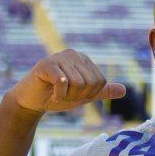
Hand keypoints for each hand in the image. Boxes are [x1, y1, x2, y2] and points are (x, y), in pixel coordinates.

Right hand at [8, 49, 125, 114]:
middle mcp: (73, 54)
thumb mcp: (83, 96)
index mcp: (84, 60)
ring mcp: (59, 56)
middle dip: (77, 96)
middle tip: (63, 94)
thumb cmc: (56, 96)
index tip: (73, 94)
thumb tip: (124, 90)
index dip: (88, 95)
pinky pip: (63, 83)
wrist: (31, 101)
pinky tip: (49, 91)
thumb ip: (102, 92)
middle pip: (90, 83)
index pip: (100, 82)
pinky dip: (58, 94)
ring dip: (66, 96)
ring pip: (77, 84)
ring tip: (55, 92)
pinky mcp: (46, 64)